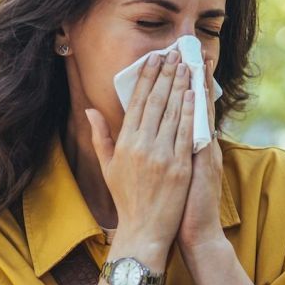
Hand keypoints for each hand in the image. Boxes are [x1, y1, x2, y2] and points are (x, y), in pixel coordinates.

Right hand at [85, 51, 196, 268]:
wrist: (143, 231)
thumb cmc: (126, 200)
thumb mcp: (107, 167)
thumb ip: (101, 136)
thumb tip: (90, 111)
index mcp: (125, 144)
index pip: (136, 103)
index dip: (146, 78)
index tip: (153, 59)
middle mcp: (142, 146)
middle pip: (155, 102)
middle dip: (165, 75)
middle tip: (173, 54)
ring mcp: (163, 156)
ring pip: (173, 113)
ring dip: (180, 87)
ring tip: (186, 66)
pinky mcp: (181, 167)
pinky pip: (187, 134)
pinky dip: (191, 112)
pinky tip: (194, 94)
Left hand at [177, 58, 225, 250]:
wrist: (196, 233)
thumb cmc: (181, 207)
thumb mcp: (176, 175)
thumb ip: (169, 151)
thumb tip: (157, 132)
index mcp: (191, 147)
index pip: (187, 109)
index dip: (184, 85)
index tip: (180, 60)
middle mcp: (201, 146)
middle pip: (196, 104)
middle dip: (191, 77)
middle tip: (189, 49)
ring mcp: (205, 153)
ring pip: (202, 114)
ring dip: (199, 86)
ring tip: (196, 61)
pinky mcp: (205, 164)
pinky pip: (203, 133)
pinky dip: (201, 113)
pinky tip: (198, 95)